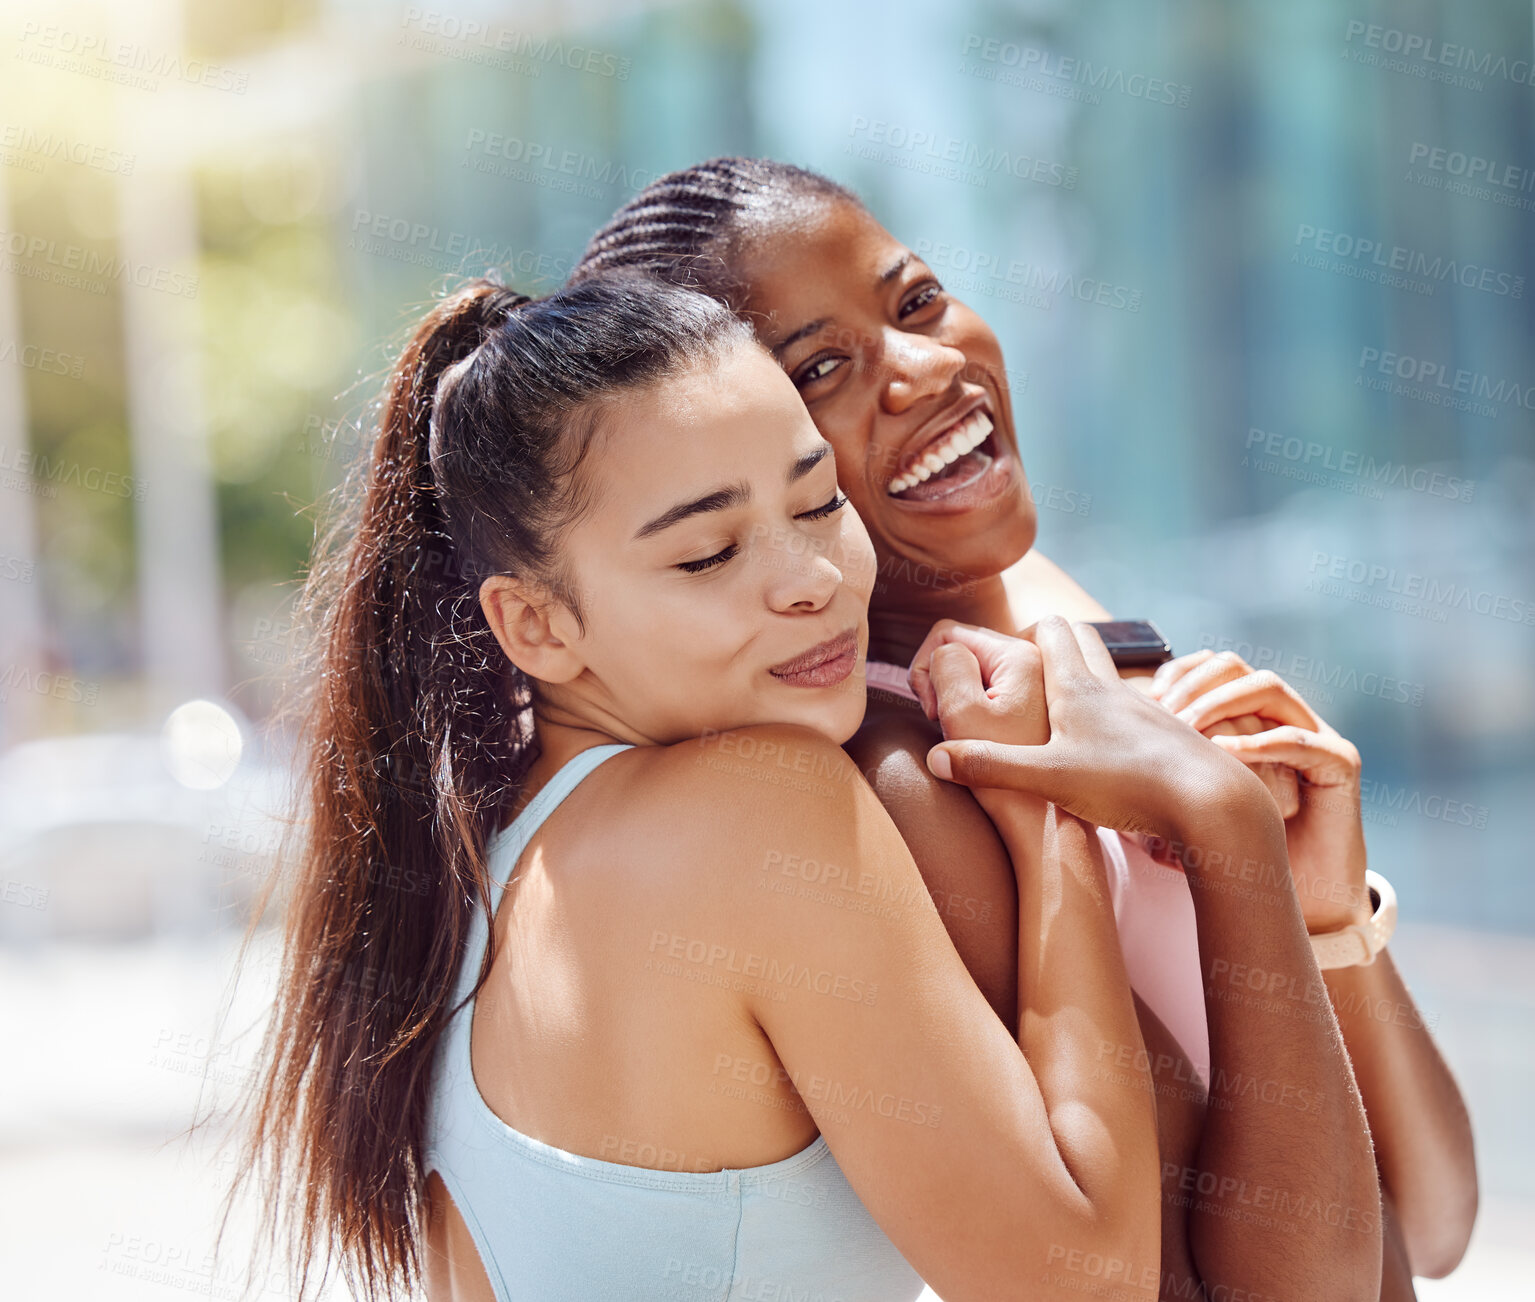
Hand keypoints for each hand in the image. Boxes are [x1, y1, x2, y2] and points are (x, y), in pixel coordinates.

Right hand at [910, 617, 1271, 843]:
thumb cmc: (1128, 785)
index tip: (1000, 656)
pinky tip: (1105, 753)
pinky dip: (1112, 718)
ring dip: (1084, 682)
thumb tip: (935, 758)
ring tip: (1059, 716)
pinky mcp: (1166, 738)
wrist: (1212, 804)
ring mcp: (1145, 711)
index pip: (1051, 629)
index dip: (1021, 632)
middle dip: (1055, 644)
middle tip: (1026, 675)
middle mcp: (1114, 689)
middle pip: (1084, 640)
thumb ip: (989, 767)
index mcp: (1079, 688)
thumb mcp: (1047, 779)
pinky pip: (1132, 712)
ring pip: (1109, 677)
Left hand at [1150, 651, 1369, 931]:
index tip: (1145, 699)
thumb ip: (1154, 777)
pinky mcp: (1341, 763)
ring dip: (1222, 703)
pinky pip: (1302, 739)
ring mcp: (1314, 734)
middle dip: (1193, 684)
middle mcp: (1279, 716)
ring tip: (1189, 729)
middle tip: (1163, 713)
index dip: (1175, 675)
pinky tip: (1224, 754)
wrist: (1301, 896)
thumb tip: (1094, 762)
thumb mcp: (1186, 806)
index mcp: (1245, 716)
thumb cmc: (1241, 851)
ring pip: (1269, 687)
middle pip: (1234, 667)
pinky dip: (1261, 742)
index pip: (1207, 668)